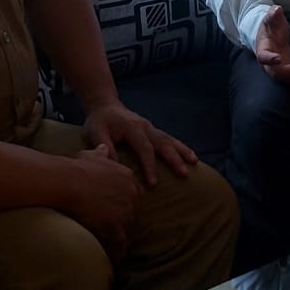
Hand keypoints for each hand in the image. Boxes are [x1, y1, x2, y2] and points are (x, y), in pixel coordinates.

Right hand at [63, 142, 139, 262]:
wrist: (69, 182)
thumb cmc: (76, 168)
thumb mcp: (90, 155)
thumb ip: (101, 153)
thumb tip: (104, 148)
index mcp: (127, 176)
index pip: (134, 195)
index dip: (126, 205)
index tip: (118, 213)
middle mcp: (131, 194)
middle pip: (134, 213)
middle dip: (127, 223)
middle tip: (117, 233)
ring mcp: (125, 211)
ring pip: (129, 229)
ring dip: (123, 239)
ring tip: (117, 249)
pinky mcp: (116, 225)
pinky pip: (120, 242)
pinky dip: (118, 252)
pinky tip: (114, 258)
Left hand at [83, 100, 198, 186]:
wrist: (105, 105)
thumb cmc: (99, 122)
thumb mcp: (95, 132)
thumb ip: (103, 147)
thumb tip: (115, 167)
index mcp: (132, 127)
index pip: (144, 148)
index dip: (150, 166)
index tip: (154, 184)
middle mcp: (145, 126)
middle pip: (162, 143)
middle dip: (174, 159)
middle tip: (184, 173)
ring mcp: (151, 127)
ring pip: (169, 139)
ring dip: (182, 151)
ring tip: (194, 162)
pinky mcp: (153, 130)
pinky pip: (169, 139)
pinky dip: (181, 147)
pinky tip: (191, 156)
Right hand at [254, 4, 289, 83]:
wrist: (270, 35)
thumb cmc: (270, 27)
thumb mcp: (270, 18)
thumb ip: (273, 14)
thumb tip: (277, 9)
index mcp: (263, 48)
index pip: (263, 56)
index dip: (269, 59)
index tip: (278, 59)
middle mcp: (268, 62)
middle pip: (277, 73)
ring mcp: (278, 68)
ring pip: (287, 77)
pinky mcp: (287, 69)